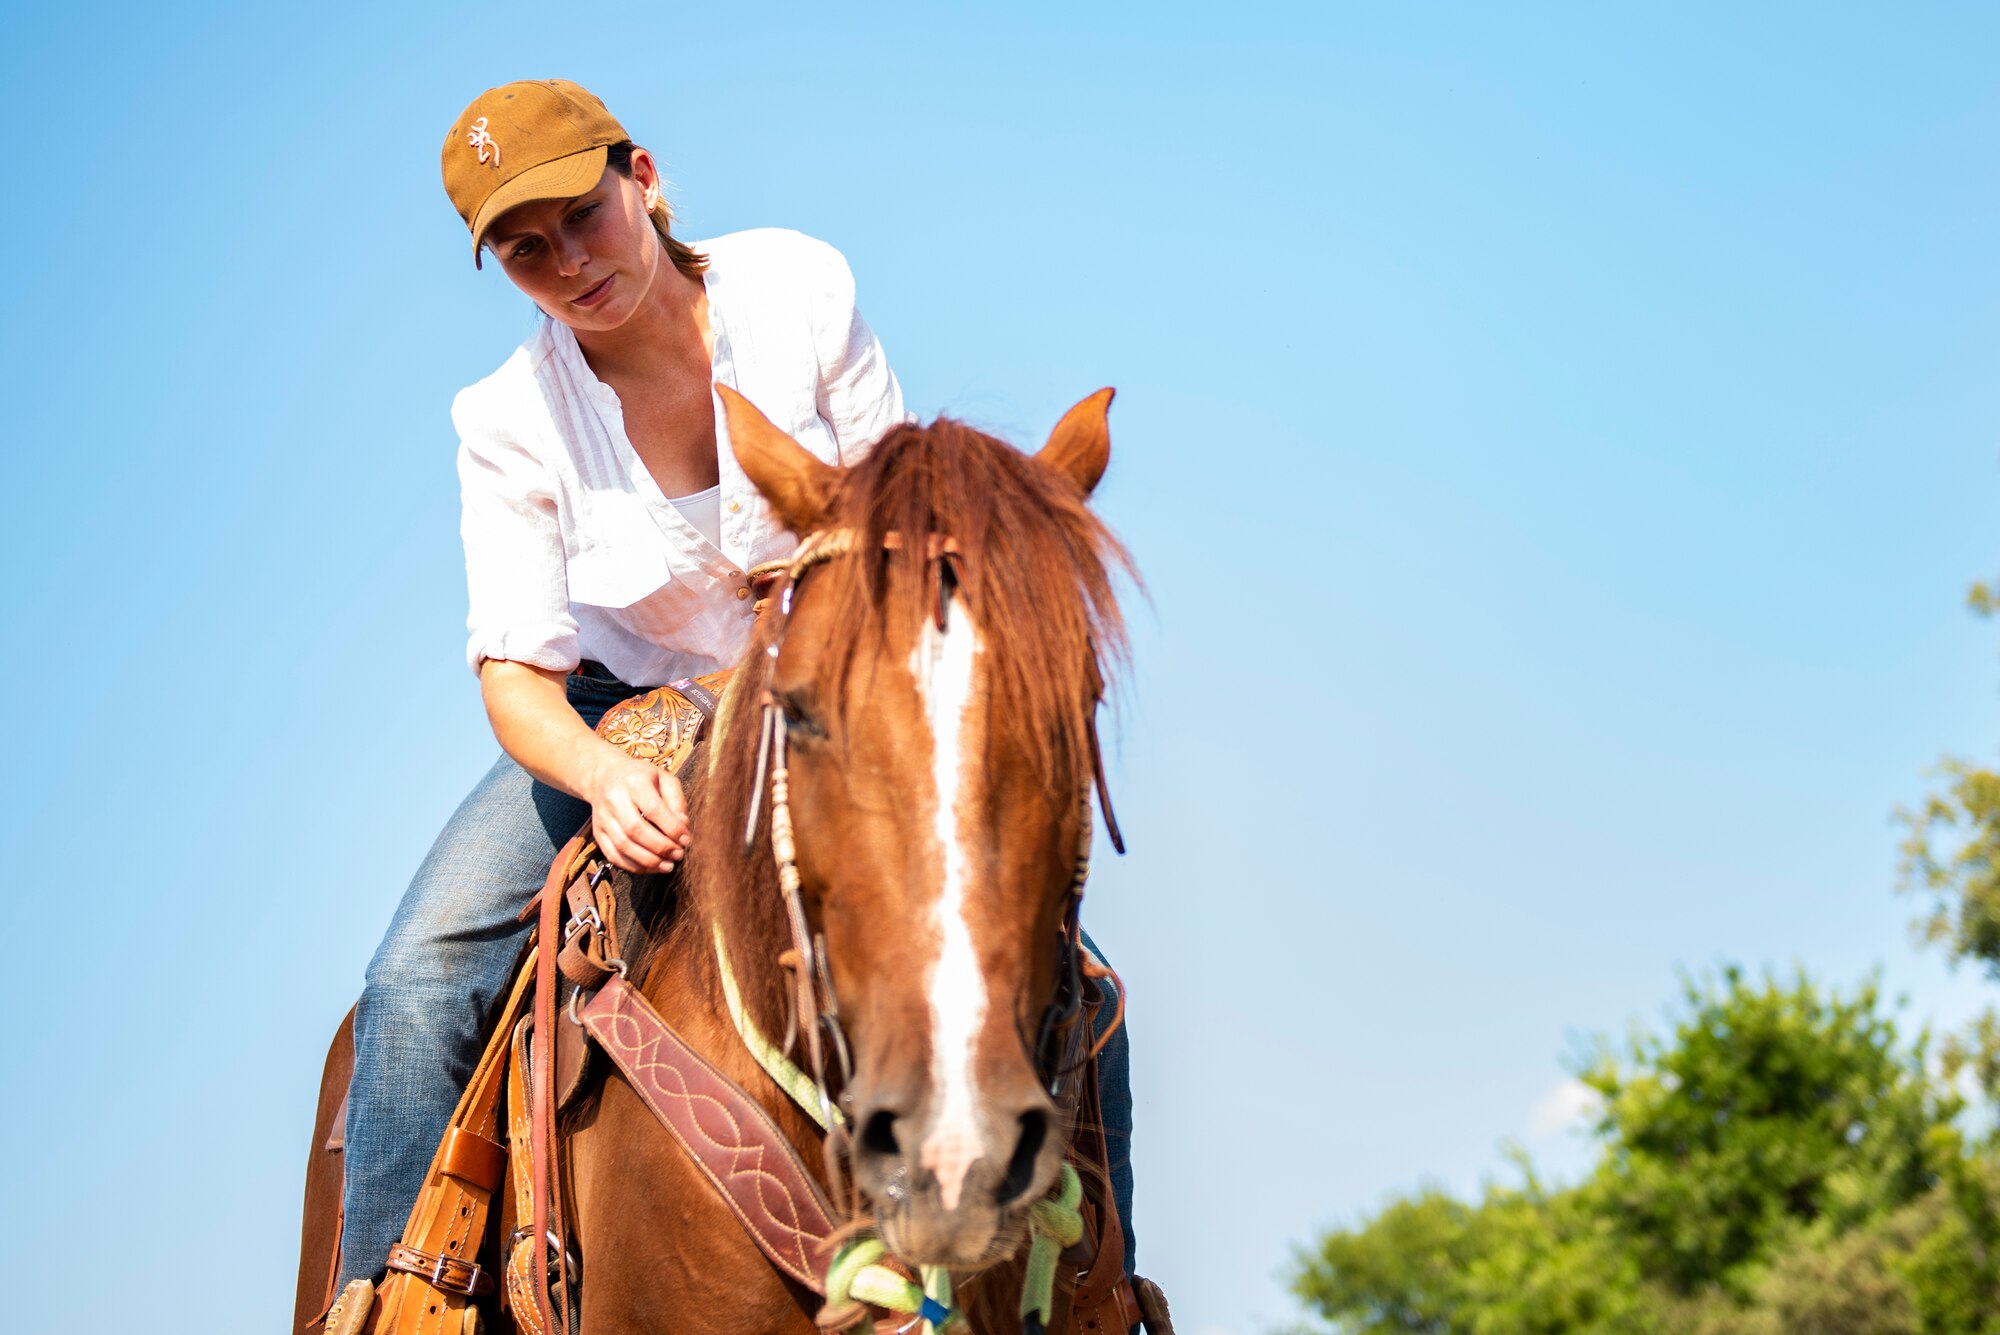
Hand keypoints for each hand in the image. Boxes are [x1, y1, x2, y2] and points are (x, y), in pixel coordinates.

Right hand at [585, 748, 690, 873]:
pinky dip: (633, 866)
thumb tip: (683, 826)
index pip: (653, 809)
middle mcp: (614, 799)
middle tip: (678, 855)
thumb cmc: (641, 778)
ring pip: (623, 845)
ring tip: (668, 866)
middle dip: (661, 847)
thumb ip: (676, 800)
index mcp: (634, 782)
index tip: (686, 840)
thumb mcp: (664, 778)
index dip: (671, 828)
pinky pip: (613, 855)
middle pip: (636, 830)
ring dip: (648, 860)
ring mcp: (603, 818)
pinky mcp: (598, 833)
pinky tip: (650, 868)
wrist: (605, 776)